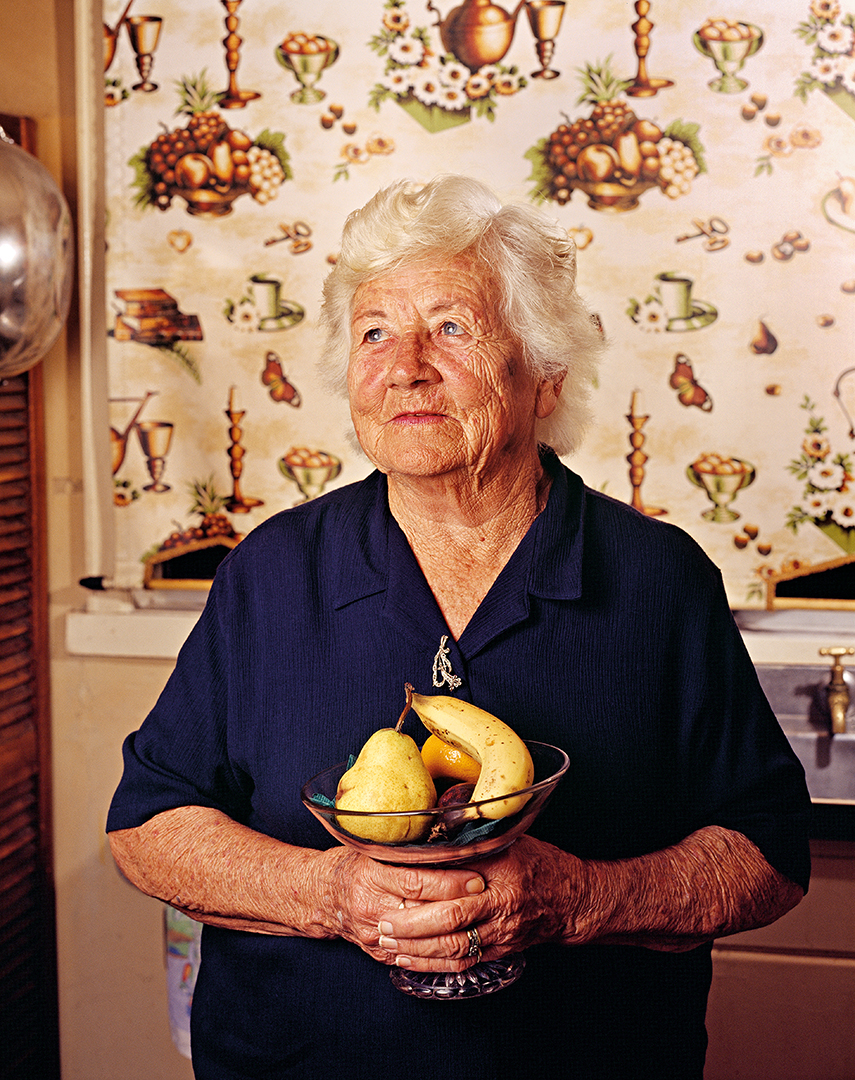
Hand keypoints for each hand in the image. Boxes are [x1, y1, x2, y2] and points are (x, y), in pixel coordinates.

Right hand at [322, 846, 484, 962]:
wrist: (322, 894)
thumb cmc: (353, 863)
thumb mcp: (374, 848)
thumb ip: (405, 848)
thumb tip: (449, 840)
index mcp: (371, 876)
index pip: (417, 882)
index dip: (450, 883)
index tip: (476, 879)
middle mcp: (371, 907)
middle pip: (423, 913)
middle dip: (460, 908)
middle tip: (488, 900)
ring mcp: (374, 935)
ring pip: (423, 942)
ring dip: (456, 935)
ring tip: (482, 924)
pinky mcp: (378, 953)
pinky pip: (415, 959)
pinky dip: (441, 956)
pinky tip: (463, 947)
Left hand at [375, 834, 576, 971]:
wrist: (573, 898)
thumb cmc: (539, 863)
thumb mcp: (509, 842)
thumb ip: (473, 841)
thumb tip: (433, 833)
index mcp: (502, 871)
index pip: (456, 879)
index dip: (423, 884)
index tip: (394, 882)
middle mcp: (502, 904)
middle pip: (450, 919)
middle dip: (412, 924)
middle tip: (384, 921)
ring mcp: (502, 931)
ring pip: (454, 947)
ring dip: (417, 948)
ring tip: (388, 943)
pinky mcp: (501, 950)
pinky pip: (464, 962)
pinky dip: (434, 963)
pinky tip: (410, 960)